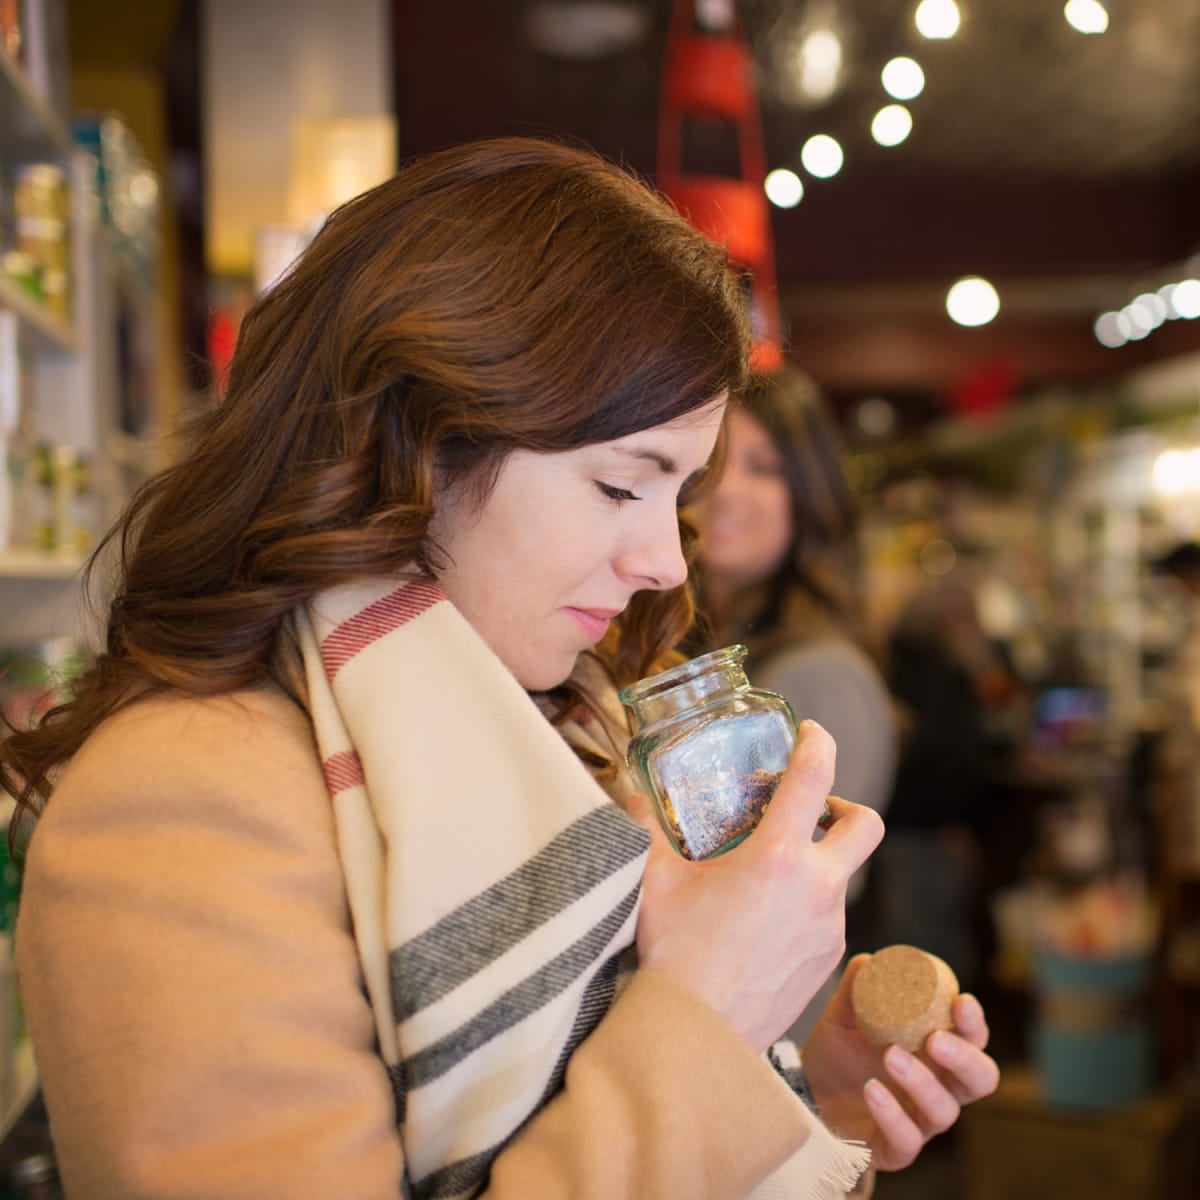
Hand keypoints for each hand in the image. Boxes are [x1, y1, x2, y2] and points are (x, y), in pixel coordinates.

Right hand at [627, 721, 884, 1051]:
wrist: (699, 1036)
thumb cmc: (675, 955)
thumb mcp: (654, 882)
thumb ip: (647, 830)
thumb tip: (631, 795)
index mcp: (778, 856)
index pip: (816, 776)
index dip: (819, 743)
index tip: (812, 734)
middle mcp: (817, 887)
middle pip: (866, 826)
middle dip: (846, 808)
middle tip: (812, 813)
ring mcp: (830, 928)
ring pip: (842, 878)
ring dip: (817, 866)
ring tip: (769, 879)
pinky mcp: (828, 962)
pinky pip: (829, 919)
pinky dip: (809, 908)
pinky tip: (768, 923)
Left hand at [801, 955, 999, 1171]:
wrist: (804, 1090)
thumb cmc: (838, 1051)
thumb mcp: (844, 1014)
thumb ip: (857, 987)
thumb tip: (870, 961)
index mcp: (935, 1052)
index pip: (973, 1040)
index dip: (974, 1023)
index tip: (961, 1002)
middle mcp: (938, 1087)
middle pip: (980, 1080)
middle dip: (965, 1058)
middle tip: (935, 1039)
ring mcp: (919, 1121)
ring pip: (944, 1111)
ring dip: (922, 1082)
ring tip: (891, 1055)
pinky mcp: (894, 1149)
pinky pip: (907, 1141)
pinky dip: (892, 1114)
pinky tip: (871, 1088)